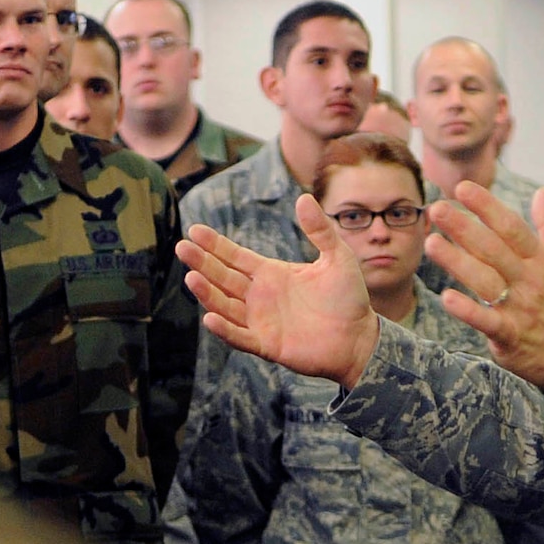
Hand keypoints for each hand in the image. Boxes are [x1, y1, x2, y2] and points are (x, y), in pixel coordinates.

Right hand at [177, 194, 379, 388]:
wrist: (360, 338)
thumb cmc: (349, 298)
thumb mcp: (337, 258)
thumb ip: (320, 230)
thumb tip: (304, 198)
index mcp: (272, 273)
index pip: (235, 256)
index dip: (215, 245)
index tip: (194, 231)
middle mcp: (260, 296)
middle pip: (223, 277)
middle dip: (202, 263)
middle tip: (182, 248)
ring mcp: (260, 321)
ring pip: (225, 305)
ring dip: (207, 293)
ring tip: (191, 277)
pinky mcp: (267, 345)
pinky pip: (240, 337)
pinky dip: (224, 329)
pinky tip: (209, 317)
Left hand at [425, 183, 543, 409]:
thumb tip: (542, 192)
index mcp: (543, 261)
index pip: (512, 227)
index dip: (486, 207)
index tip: (462, 188)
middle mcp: (530, 282)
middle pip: (493, 250)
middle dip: (463, 228)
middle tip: (436, 208)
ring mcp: (520, 310)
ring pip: (484, 281)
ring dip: (457, 262)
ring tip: (431, 243)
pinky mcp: (512, 338)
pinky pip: (487, 322)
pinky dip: (468, 311)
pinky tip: (446, 298)